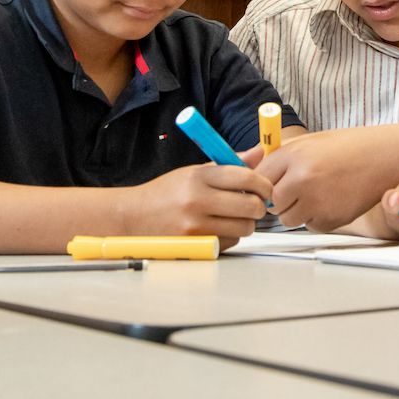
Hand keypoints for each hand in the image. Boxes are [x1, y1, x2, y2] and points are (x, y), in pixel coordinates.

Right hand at [126, 160, 272, 250]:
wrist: (132, 217)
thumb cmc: (166, 193)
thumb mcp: (194, 172)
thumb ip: (229, 164)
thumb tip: (260, 152)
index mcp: (199, 177)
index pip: (246, 177)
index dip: (264, 184)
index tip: (267, 188)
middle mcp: (197, 200)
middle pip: (251, 205)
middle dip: (259, 206)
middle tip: (254, 204)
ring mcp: (195, 226)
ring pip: (244, 227)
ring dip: (245, 223)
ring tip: (232, 216)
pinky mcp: (195, 246)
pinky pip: (230, 242)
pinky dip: (230, 236)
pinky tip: (216, 228)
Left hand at [256, 124, 398, 231]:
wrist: (382, 157)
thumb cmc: (346, 148)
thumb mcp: (310, 142)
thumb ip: (280, 158)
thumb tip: (249, 172)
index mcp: (293, 155)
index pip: (259, 178)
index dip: (262, 183)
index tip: (268, 185)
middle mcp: (302, 178)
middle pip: (271, 203)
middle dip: (280, 200)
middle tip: (295, 191)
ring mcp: (316, 201)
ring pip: (288, 219)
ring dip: (296, 211)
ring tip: (315, 194)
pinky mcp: (330, 219)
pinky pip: (310, 225)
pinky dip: (316, 218)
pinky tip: (331, 200)